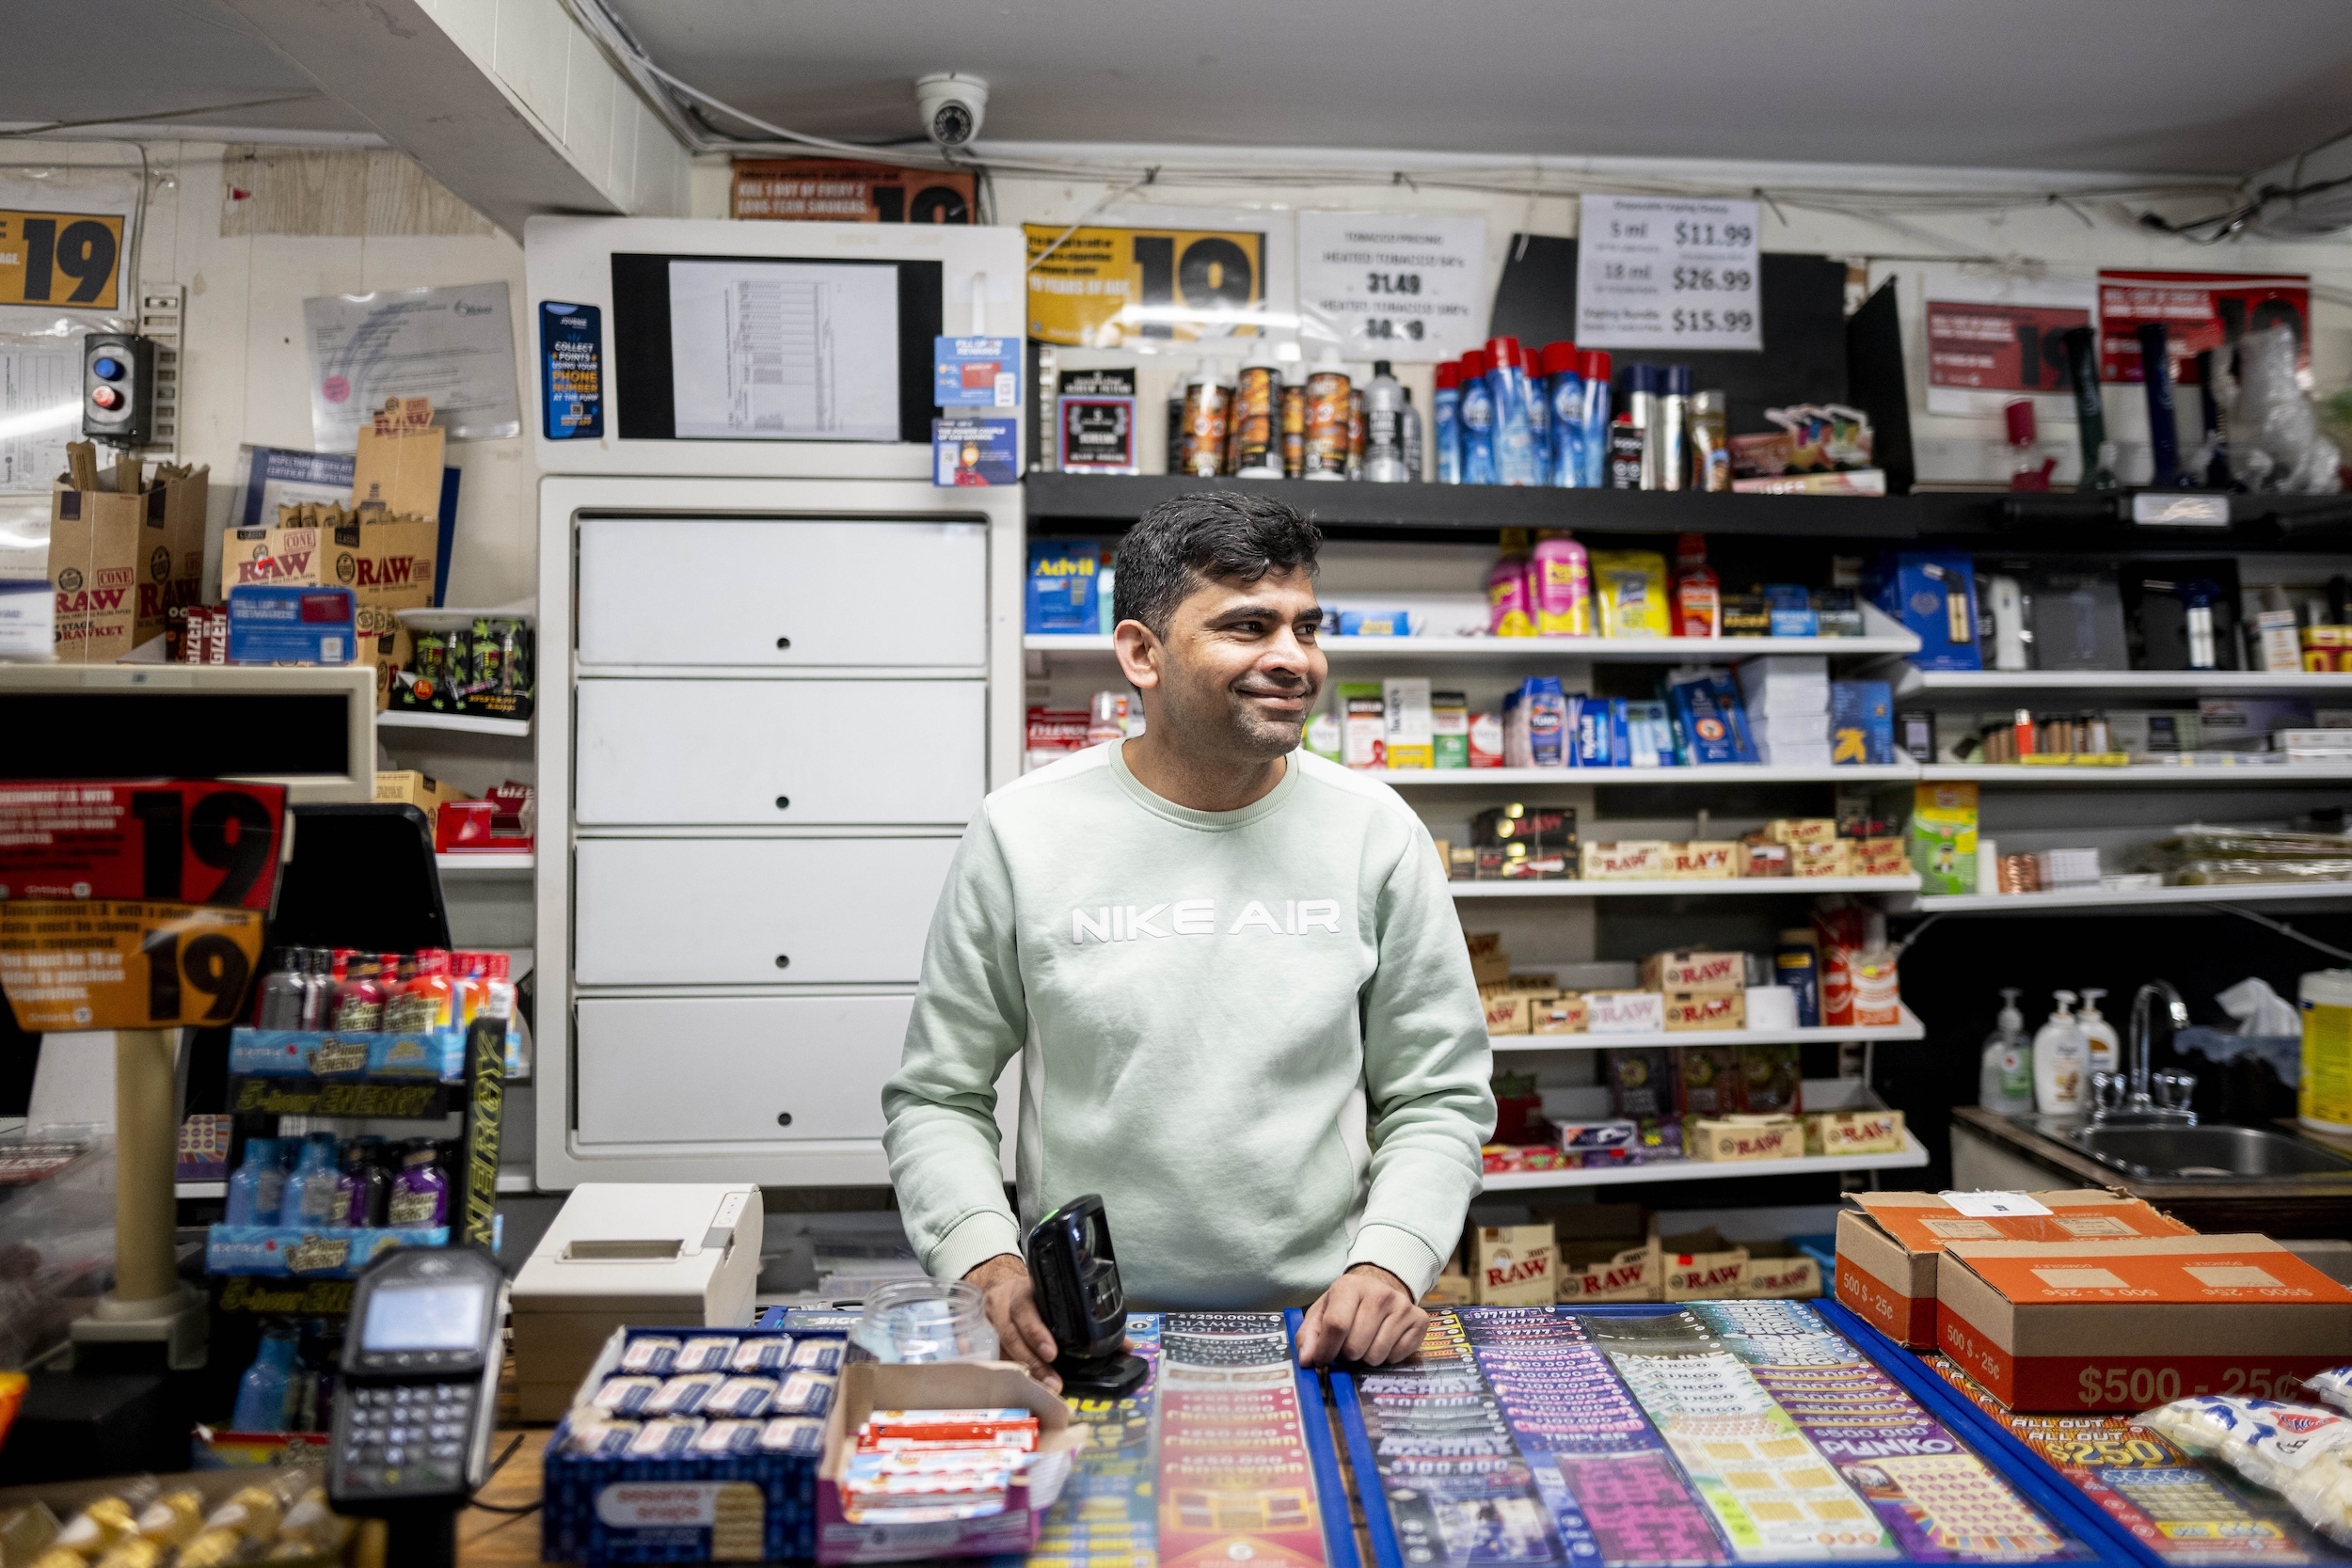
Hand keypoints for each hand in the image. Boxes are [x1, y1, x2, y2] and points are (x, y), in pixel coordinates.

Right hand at [964, 1253, 1061, 1392]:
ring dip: (1019, 1369)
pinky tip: (1013, 1387)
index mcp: (1022, 1288)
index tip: (1051, 1353)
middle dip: (1031, 1360)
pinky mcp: (977, 1334)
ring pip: (998, 1346)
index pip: (1024, 1308)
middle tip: (1051, 1381)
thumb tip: (1115, 1349)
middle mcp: (1000, 1301)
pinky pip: (986, 1355)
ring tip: (1039, 1388)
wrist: (1003, 1288)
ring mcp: (985, 1318)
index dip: (1036, 1332)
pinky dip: (1000, 1372)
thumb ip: (1074, 1319)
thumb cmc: (1035, 1297)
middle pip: (1010, 1332)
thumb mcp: (1050, 1297)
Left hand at [1296, 1263, 1427, 1367]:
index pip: (1336, 1325)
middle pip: (1356, 1347)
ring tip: (1366, 1342)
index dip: (1326, 1350)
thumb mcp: (1322, 1312)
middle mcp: (1380, 1293)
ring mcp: (1403, 1306)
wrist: (1381, 1287)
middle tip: (1347, 1345)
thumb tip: (1306, 1361)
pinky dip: (1387, 1357)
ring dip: (1366, 1358)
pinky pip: (1397, 1357)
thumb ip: (1308, 1336)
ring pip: (1376, 1356)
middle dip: (1347, 1355)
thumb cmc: (1347, 1304)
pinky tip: (1384, 1340)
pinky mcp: (1420, 1320)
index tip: (1322, 1360)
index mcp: (1350, 1286)